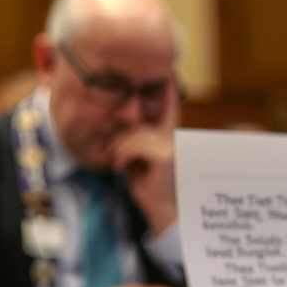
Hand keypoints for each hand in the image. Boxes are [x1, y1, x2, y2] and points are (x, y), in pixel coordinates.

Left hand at [108, 81, 179, 236]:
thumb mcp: (138, 159)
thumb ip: (135, 142)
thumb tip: (121, 132)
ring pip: (135, 134)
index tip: (168, 75)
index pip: (170, 109)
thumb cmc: (148, 186)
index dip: (169, 91)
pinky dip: (123, 154)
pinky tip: (120, 166)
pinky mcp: (164, 156)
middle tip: (112, 155)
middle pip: (140, 123)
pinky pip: (135, 144)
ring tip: (115, 162)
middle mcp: (174, 139)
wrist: (160, 210)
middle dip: (121, 138)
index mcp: (169, 138)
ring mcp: (170, 147)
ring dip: (119, 147)